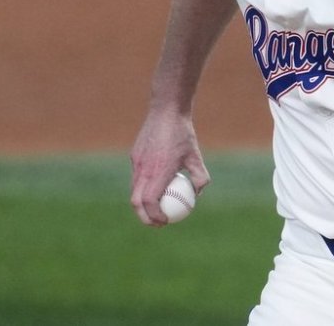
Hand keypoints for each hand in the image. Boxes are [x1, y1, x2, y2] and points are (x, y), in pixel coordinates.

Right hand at [129, 107, 210, 226]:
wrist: (166, 111)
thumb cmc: (183, 134)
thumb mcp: (196, 156)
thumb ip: (200, 177)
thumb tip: (196, 195)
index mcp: (159, 171)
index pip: (150, 202)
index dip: (155, 216)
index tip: (164, 222)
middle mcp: (144, 169)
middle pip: (136, 202)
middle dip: (144, 217)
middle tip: (157, 222)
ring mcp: (136, 163)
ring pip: (134, 190)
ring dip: (143, 203)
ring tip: (155, 209)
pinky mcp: (134, 156)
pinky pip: (136, 177)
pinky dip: (142, 187)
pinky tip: (155, 186)